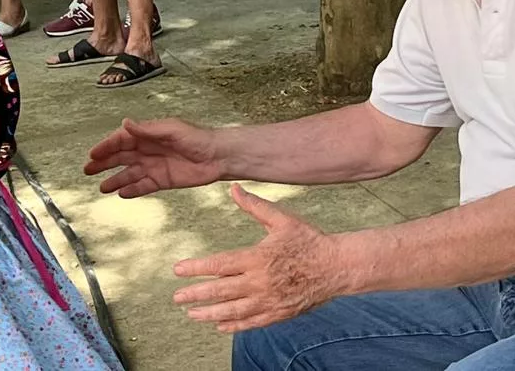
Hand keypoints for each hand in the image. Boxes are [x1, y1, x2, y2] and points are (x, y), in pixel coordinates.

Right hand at [85, 118, 224, 197]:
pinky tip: (121, 194)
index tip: (93, 154)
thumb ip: (147, 129)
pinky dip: (132, 190)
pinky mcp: (163, 180)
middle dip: (104, 163)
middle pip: (121, 157)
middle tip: (88, 171)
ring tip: (101, 187)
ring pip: (130, 173)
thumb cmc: (197, 138)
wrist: (218, 157)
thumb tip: (125, 123)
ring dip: (115, 179)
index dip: (106, 147)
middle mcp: (149, 150)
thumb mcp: (171, 130)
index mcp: (149, 135)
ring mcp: (155, 166)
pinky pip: (144, 186)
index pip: (122, 140)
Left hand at [173, 185, 340, 332]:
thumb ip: (254, 206)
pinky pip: (252, 322)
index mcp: (257, 258)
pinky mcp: (279, 313)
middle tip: (177, 297)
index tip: (178, 270)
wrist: (337, 267)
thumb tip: (233, 188)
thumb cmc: (309, 241)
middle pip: (221, 291)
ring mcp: (269, 301)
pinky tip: (220, 325)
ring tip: (192, 314)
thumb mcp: (282, 219)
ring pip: (233, 311)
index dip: (196, 269)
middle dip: (196, 295)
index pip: (219, 265)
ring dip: (209, 313)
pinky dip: (234, 325)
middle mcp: (260, 282)